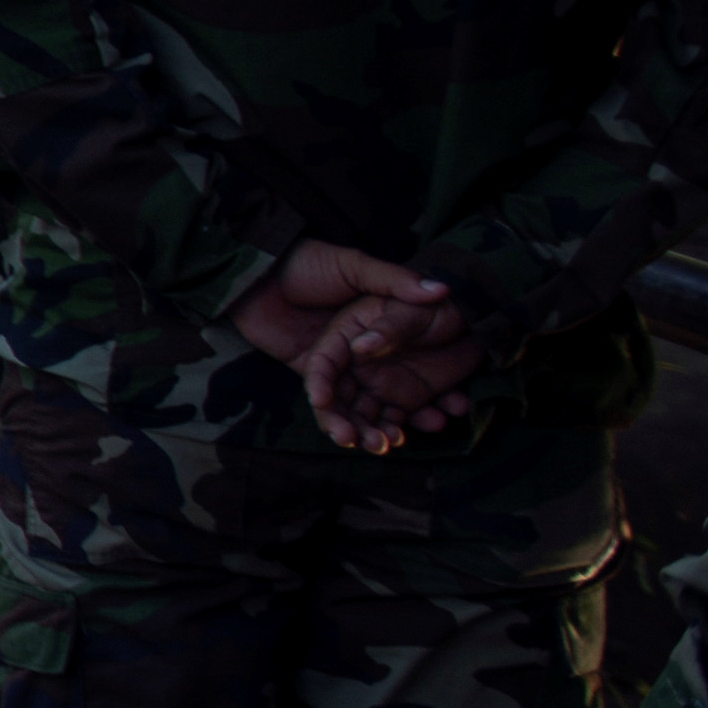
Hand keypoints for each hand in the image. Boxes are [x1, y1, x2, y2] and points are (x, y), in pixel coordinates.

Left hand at [235, 240, 478, 450]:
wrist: (254, 271)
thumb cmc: (308, 262)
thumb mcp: (354, 266)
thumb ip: (393, 281)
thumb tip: (442, 291)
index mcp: (373, 327)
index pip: (409, 363)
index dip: (433, 387)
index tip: (453, 407)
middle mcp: (357, 350)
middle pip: (385, 390)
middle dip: (403, 417)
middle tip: (422, 433)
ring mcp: (333, 364)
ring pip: (357, 404)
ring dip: (370, 427)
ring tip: (385, 445)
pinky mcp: (305, 372)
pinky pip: (327, 405)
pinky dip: (339, 422)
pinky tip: (352, 436)